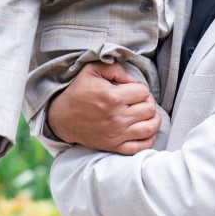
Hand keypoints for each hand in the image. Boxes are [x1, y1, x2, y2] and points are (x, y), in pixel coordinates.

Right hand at [47, 61, 161, 153]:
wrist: (62, 118)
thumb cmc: (78, 91)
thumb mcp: (92, 70)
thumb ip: (115, 68)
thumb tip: (132, 79)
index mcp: (112, 97)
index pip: (144, 92)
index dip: (141, 89)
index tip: (133, 90)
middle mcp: (116, 117)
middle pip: (150, 109)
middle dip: (148, 102)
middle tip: (140, 102)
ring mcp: (116, 134)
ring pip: (150, 128)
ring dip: (153, 119)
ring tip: (146, 115)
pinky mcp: (114, 147)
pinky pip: (141, 147)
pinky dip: (148, 139)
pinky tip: (144, 130)